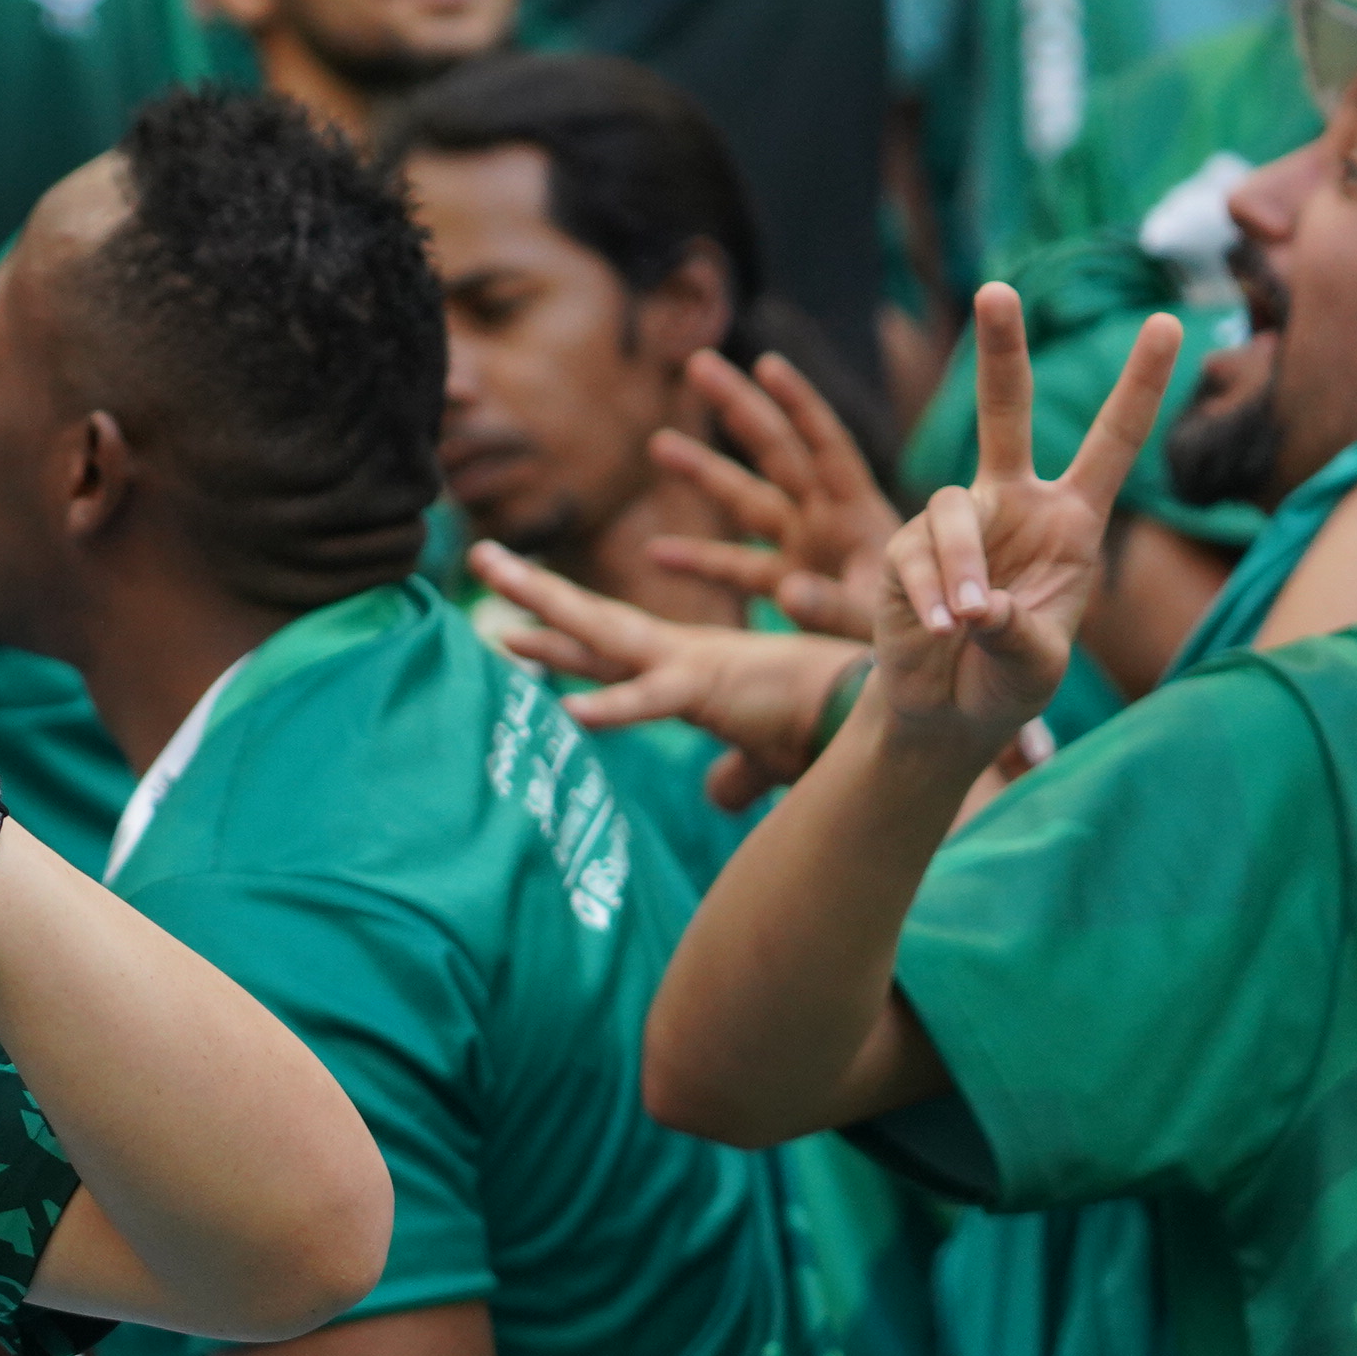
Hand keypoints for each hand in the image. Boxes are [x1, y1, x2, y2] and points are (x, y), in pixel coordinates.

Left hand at [461, 547, 867, 811]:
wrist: (876, 712)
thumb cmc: (826, 724)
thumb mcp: (766, 755)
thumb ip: (736, 774)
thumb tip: (719, 800)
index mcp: (686, 667)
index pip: (606, 648)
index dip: (557, 638)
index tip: (509, 625)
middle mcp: (678, 654)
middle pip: (590, 621)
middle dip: (534, 592)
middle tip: (480, 555)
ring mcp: (688, 664)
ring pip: (602, 631)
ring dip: (545, 604)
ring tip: (490, 580)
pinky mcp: (711, 688)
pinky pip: (652, 699)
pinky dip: (613, 706)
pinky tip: (570, 712)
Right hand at [640, 344, 897, 637]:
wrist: (930, 664)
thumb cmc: (915, 637)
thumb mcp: (877, 617)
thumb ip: (832, 607)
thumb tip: (785, 592)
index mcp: (857, 513)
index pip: (825, 446)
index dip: (799, 404)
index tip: (767, 364)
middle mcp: (825, 519)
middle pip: (776, 453)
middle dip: (739, 408)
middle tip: (700, 363)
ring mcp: (803, 549)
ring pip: (746, 499)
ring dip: (704, 471)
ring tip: (659, 443)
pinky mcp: (787, 585)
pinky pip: (735, 567)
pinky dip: (697, 561)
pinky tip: (656, 553)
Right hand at [863, 287, 1177, 756]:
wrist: (946, 713)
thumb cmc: (1008, 682)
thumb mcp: (1037, 667)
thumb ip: (1019, 636)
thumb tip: (977, 605)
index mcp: (1073, 521)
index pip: (1112, 442)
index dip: (1140, 384)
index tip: (1172, 322)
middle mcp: (1015, 505)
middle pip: (1003, 412)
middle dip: (1000, 351)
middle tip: (997, 289)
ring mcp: (956, 524)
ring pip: (952, 510)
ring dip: (964, 567)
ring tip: (965, 622)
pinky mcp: (902, 550)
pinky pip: (915, 554)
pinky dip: (929, 594)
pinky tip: (938, 630)